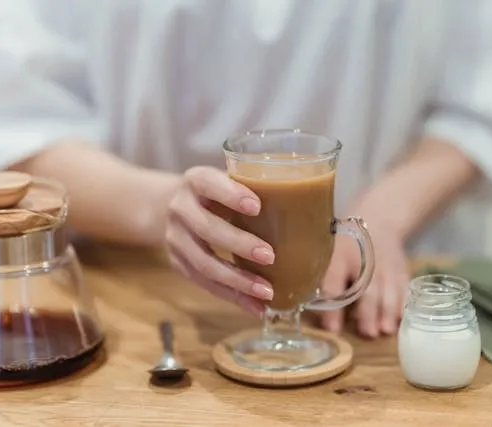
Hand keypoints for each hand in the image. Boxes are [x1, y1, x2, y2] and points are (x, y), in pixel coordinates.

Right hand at [164, 166, 274, 316]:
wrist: (172, 206)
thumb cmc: (218, 192)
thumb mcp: (230, 180)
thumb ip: (259, 188)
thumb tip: (319, 207)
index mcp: (196, 180)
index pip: (208, 183)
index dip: (230, 194)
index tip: (256, 206)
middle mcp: (180, 207)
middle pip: (206, 228)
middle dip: (239, 244)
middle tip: (270, 256)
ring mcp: (175, 237)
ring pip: (203, 263)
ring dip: (237, 281)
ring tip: (267, 292)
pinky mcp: (177, 262)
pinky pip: (204, 284)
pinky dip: (232, 297)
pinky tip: (256, 306)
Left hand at [321, 216, 410, 337]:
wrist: (377, 221)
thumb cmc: (344, 245)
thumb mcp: (327, 253)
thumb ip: (321, 278)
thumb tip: (307, 307)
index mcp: (338, 258)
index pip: (334, 283)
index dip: (333, 308)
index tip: (332, 328)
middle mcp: (364, 262)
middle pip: (367, 288)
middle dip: (368, 311)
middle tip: (367, 332)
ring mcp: (386, 266)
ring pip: (388, 289)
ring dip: (388, 311)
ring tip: (385, 330)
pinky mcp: (401, 270)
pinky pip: (404, 288)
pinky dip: (403, 304)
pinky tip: (400, 320)